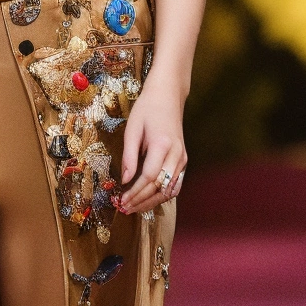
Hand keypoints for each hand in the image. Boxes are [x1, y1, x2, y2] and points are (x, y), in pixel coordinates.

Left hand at [115, 82, 186, 214]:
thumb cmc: (147, 109)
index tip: (122, 200)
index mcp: (163, 145)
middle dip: (142, 201)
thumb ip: (129, 157)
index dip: (135, 192)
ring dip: (152, 202)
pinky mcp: (183, 160)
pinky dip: (162, 195)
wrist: (167, 97)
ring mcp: (183, 158)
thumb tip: (124, 180)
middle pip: (160, 187)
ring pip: (170, 189)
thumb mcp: (132, 129)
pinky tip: (148, 199)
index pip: (149, 177)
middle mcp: (177, 154)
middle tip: (125, 209)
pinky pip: (175, 184)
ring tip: (134, 208)